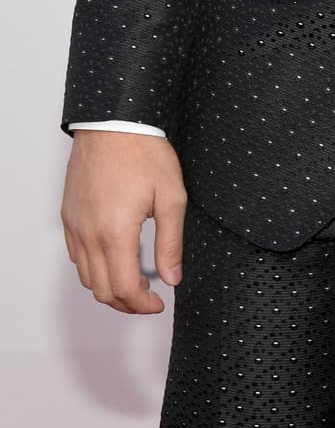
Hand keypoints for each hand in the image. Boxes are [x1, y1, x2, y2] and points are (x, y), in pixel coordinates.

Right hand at [61, 131, 187, 314]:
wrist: (113, 122)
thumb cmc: (143, 153)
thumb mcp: (171, 197)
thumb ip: (170, 243)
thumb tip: (172, 278)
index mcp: (115, 234)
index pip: (124, 288)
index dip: (142, 305)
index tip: (159, 304)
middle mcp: (89, 235)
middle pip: (101, 290)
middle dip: (126, 304)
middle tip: (149, 300)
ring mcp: (75, 226)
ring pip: (86, 277)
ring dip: (109, 288)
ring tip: (134, 283)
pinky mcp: (69, 216)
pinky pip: (76, 256)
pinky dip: (94, 269)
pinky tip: (114, 260)